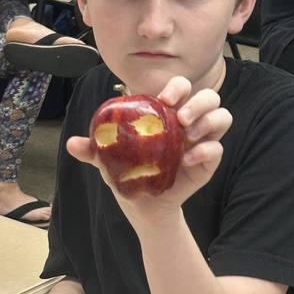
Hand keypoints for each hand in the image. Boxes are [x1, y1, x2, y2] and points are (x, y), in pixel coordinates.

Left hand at [66, 75, 232, 227]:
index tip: (164, 99)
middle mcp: (188, 122)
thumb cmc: (129, 175)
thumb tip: (71, 143)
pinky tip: (187, 160)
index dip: (177, 86)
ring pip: (222, 116)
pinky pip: (217, 148)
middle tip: (180, 117)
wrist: (142, 206)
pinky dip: (206, 150)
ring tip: (187, 135)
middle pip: (209, 97)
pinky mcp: (208, 161)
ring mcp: (201, 141)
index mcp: (166, 113)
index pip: (180, 87)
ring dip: (208, 120)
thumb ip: (93, 150)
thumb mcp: (108, 161)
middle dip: (199, 101)